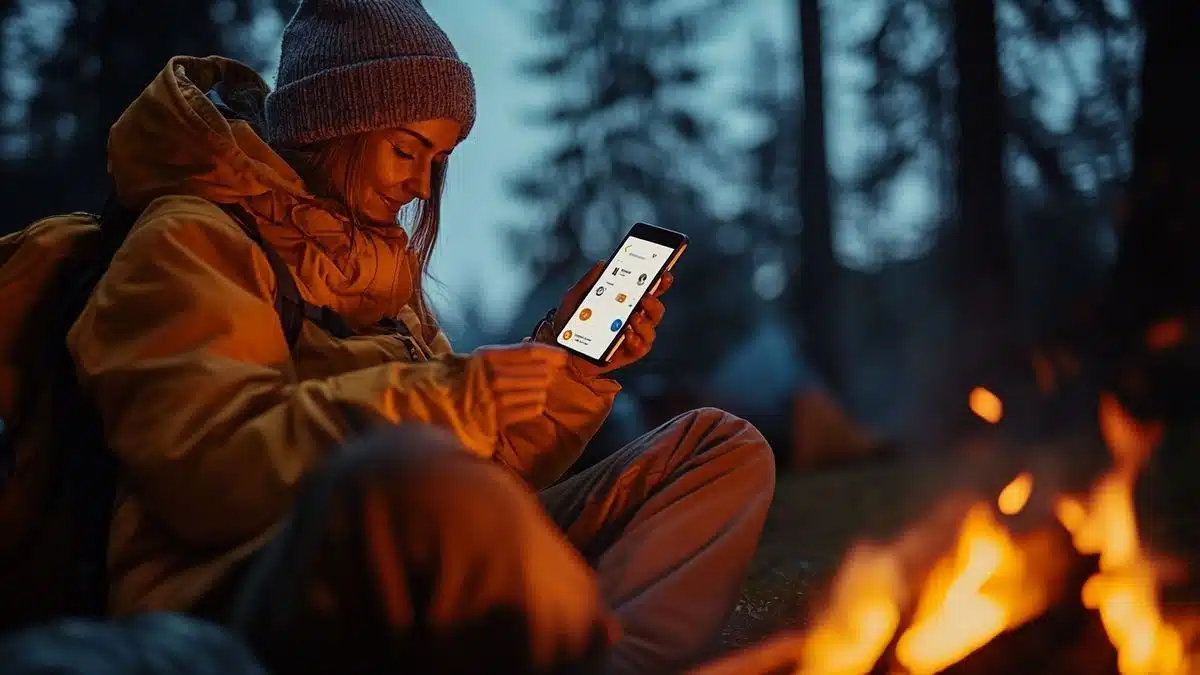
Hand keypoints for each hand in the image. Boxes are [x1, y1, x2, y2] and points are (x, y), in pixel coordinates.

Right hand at [474, 343, 567, 427]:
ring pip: (539, 392)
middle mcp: (494, 375)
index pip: (528, 352)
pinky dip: (534, 406)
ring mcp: (497, 398)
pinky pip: (533, 409)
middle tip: (544, 377)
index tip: (564, 357)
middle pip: (538, 372)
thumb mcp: (483, 359)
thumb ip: (510, 354)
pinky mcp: (501, 418)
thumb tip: (540, 349)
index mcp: (488, 356)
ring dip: (539, 392)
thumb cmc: (468, 380)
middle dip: (545, 375)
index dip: (550, 353)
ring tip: (529, 392)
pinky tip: (527, 404)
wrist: (445, 407)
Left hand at [548, 260, 673, 377]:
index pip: (650, 290)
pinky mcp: (628, 353)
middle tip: (644, 297)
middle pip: (656, 309)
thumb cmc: (570, 321)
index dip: (661, 281)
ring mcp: (633, 336)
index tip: (664, 273)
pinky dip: (637, 340)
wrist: (560, 348)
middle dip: (654, 302)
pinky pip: (641, 348)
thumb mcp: (575, 297)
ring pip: (651, 329)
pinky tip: (627, 334)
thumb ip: (590, 281)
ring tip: (632, 317)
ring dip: (645, 322)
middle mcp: (634, 318)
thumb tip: (603, 263)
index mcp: (626, 301)